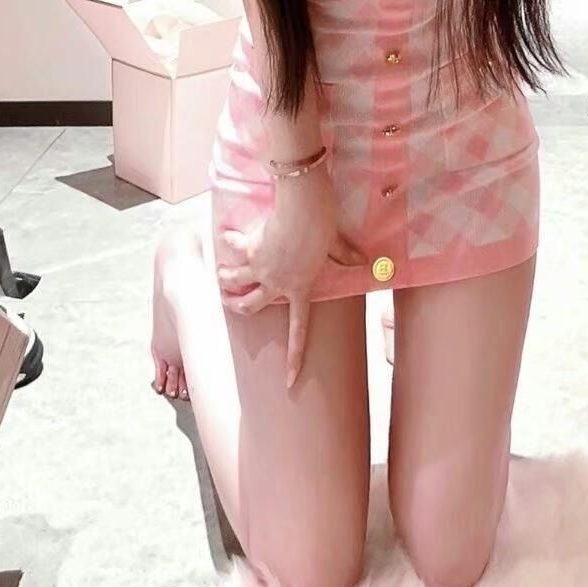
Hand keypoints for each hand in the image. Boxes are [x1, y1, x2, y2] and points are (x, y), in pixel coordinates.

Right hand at [216, 166, 364, 388]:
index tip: (290, 382)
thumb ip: (346, 255)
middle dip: (236, 305)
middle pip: (250, 306)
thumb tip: (365, 262)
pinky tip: (226, 234)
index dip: (294, 358)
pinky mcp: (249, 249)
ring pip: (234, 282)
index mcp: (300, 289)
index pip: (299, 332)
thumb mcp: (336, 243)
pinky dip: (230, 241)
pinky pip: (233, 247)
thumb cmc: (322, 224)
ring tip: (222, 275)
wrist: (302, 204)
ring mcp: (260, 268)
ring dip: (226, 279)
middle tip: (229, 301)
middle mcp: (276, 284)